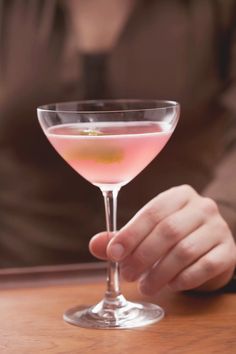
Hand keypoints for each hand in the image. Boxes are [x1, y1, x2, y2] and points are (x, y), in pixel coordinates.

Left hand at [90, 185, 235, 294]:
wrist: (209, 246)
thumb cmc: (173, 237)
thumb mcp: (148, 232)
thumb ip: (121, 238)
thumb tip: (95, 244)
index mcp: (179, 195)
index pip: (152, 212)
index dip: (131, 234)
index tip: (113, 253)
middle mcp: (202, 207)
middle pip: (168, 231)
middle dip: (143, 256)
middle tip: (127, 275)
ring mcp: (218, 228)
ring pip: (185, 251)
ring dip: (160, 272)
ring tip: (145, 287)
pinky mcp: (228, 251)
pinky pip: (205, 266)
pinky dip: (184, 279)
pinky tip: (171, 286)